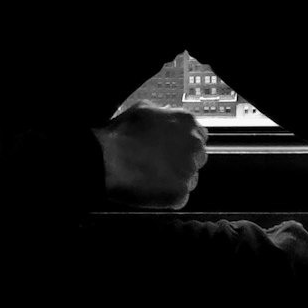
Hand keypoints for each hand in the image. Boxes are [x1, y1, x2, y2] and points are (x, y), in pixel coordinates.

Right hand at [93, 104, 208, 209]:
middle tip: (160, 165)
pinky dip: (168, 197)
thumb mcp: (144, 109)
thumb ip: (163, 113)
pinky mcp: (180, 192)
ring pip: (190, 179)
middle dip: (182, 162)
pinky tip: (151, 189)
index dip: (183, 144)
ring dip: (176, 180)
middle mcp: (194, 144)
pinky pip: (180, 198)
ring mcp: (189, 169)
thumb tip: (166, 115)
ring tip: (152, 178)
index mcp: (187, 122)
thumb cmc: (121, 134)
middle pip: (197, 157)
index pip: (199, 135)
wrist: (107, 159)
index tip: (173, 150)